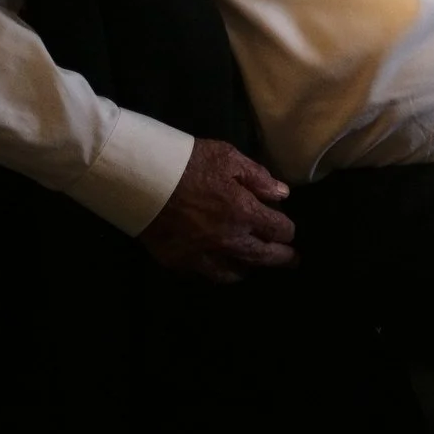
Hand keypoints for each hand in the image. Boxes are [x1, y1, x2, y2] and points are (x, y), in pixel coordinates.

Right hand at [137, 138, 296, 282]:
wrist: (142, 178)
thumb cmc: (189, 162)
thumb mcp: (229, 158)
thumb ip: (259, 178)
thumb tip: (282, 195)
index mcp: (244, 212)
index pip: (279, 230)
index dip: (287, 230)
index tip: (288, 229)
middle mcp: (227, 240)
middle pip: (262, 257)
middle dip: (281, 258)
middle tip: (291, 261)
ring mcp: (201, 254)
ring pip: (233, 273)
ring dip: (247, 268)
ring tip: (252, 265)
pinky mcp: (177, 261)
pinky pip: (203, 275)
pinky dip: (215, 271)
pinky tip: (218, 265)